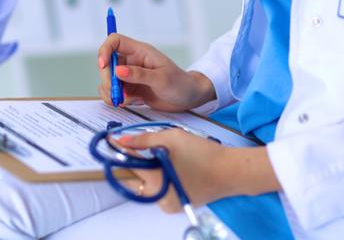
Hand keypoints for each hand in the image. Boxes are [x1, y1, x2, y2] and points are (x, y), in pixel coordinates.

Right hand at [98, 34, 215, 110]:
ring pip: (107, 80)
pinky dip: (116, 99)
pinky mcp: (129, 89)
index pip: (114, 41)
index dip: (105, 51)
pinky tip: (131, 102)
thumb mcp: (162, 79)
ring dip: (111, 92)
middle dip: (108, 80)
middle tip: (117, 94)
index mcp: (139, 51)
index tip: (103, 66)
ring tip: (127, 100)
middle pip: (106, 64)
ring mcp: (129, 75)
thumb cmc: (180, 84)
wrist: (189, 98)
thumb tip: (118, 71)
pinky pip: (112, 92)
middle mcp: (131, 61)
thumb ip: (139, 75)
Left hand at [118, 129, 279, 211]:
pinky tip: (166, 165)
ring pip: (146, 185)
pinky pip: (159, 190)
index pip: (129, 165)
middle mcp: (159, 198)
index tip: (112, 141)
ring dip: (145, 171)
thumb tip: (122, 141)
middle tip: (133, 149)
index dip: (121, 152)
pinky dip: (157, 178)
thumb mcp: (171, 138)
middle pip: (134, 180)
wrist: (231, 171)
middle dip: (132, 164)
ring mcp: (168, 204)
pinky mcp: (177, 205)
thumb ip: (144, 140)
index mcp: (156, 181)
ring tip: (154, 156)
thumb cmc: (203, 153)